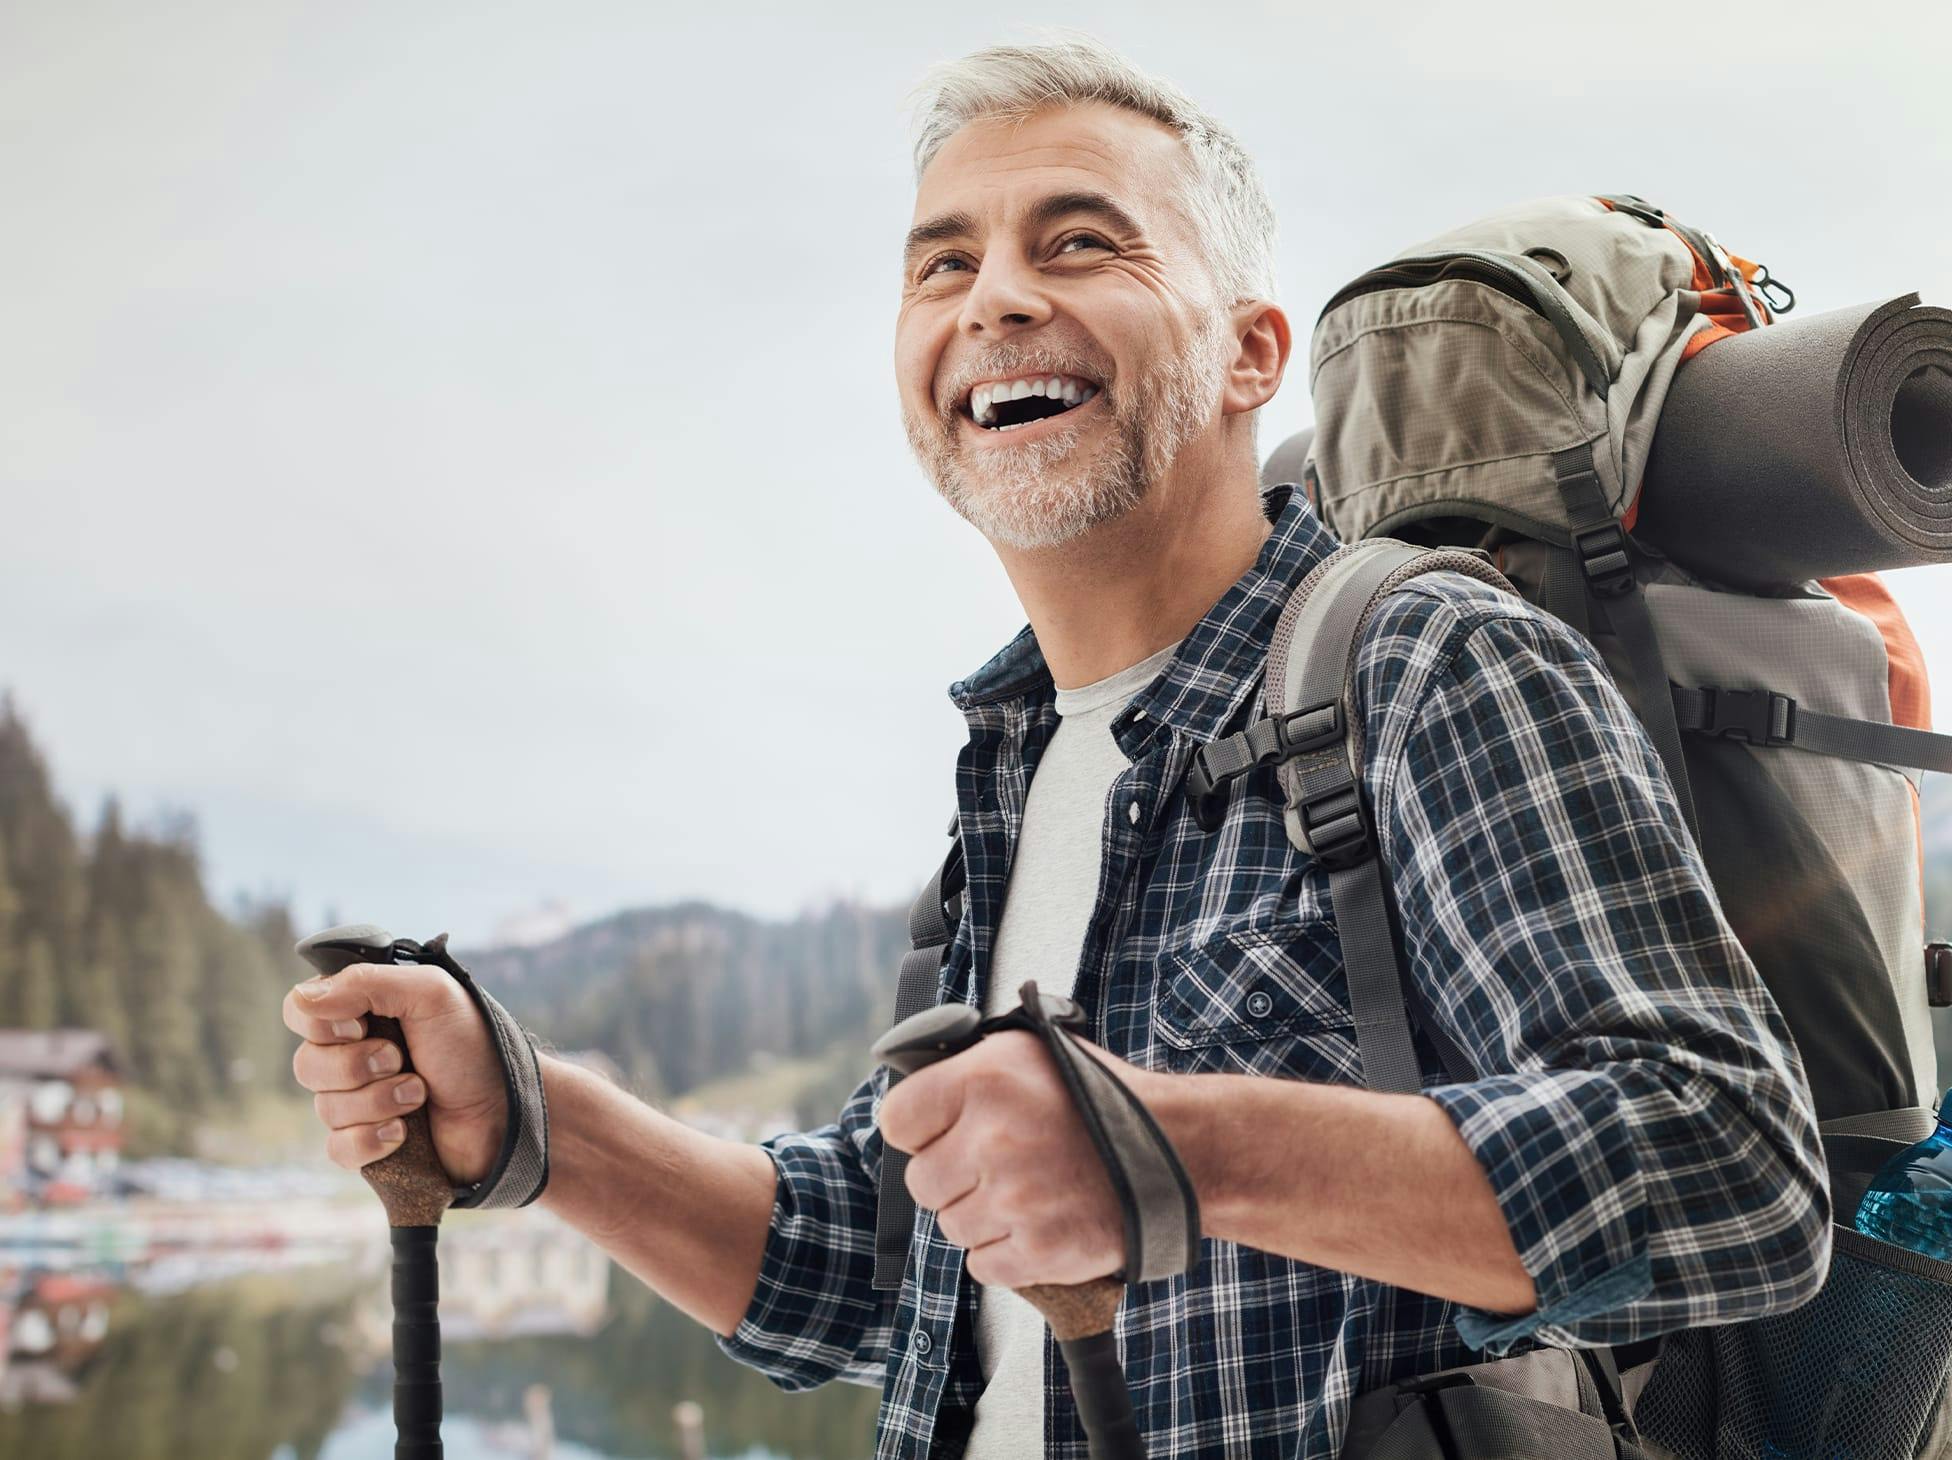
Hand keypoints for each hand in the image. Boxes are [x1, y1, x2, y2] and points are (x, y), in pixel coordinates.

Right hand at [282, 963, 505, 1182]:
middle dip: (356, 1066)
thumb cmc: (474, 1045)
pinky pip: (338, 1149)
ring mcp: (358, 1102)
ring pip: (324, 1108)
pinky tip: (404, 1133)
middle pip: (305, 1064)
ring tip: (419, 1094)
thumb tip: (302, 998)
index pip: (299, 1010)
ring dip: (378, 1100)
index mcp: (361, 1013)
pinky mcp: (367, 1145)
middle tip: (400, 1060)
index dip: (320, 1023)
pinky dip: (371, 1140)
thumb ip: (366, 984)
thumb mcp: (430, 994)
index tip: (361, 1025)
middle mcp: (352, 1055)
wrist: (507, 1108)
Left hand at [878, 1028, 1148, 1289]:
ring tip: (1026, 1191)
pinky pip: (982, 1266)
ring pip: (951, 1227)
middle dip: (952, 1177)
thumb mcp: (1029, 1052)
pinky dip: (1005, 1253)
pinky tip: (1036, 1223)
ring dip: (982, 1216)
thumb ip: (966, 1067)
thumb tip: (913, 1081)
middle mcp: (991, 1140)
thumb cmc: (1100, 1099)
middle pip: (921, 1182)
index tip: (944, 1131)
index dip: (920, 1129)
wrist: (1177, 1151)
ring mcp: (1014, 1200)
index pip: (897, 1120)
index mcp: (983, 1080)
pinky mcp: (1038, 1251)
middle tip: (995, 1164)